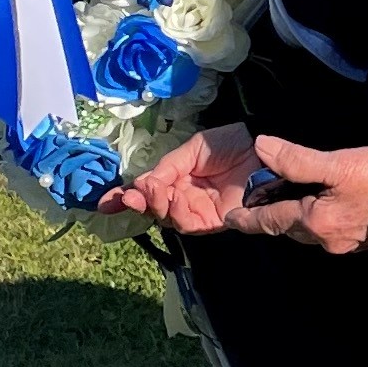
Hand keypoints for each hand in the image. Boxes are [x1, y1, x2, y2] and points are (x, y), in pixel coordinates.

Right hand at [96, 122, 254, 228]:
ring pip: (169, 218)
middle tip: (130, 196)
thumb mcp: (191, 149)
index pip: (148, 191)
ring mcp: (199, 211)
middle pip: (154, 209)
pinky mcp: (215, 221)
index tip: (106, 201)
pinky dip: (178, 212)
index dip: (126, 196)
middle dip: (138, 203)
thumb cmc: (229, 143)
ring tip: (155, 190)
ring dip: (157, 205)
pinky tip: (176, 197)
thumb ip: (168, 167)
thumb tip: (142, 184)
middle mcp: (185, 197)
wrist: (261, 146)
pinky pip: (190, 223)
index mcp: (177, 178)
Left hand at [227, 136, 367, 255]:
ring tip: (288, 198)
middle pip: (289, 228)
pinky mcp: (363, 240)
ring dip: (295, 217)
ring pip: (309, 231)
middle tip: (260, 198)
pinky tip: (322, 203)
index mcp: (316, 222)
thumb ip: (295, 159)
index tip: (230, 219)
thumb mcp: (336, 162)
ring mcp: (347, 243)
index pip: (271, 221)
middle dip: (273, 216)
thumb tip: (261, 147)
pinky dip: (316, 219)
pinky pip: (327, 231)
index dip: (248, 219)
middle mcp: (328, 240)